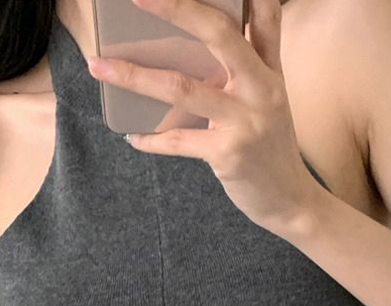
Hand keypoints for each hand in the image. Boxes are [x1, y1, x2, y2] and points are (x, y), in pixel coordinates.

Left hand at [87, 0, 326, 233]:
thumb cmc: (272, 149)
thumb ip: (248, 68)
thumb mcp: (270, 101)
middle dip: (175, 8)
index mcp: (271, 71)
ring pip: (182, 87)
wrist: (291, 201)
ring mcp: (245, 122)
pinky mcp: (228, 154)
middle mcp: (262, 89)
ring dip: (134, 76)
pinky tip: (133, 136)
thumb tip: (197, 43)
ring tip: (99, 66)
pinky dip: (151, 138)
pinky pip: (178, 141)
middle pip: (218, 34)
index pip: (264, 14)